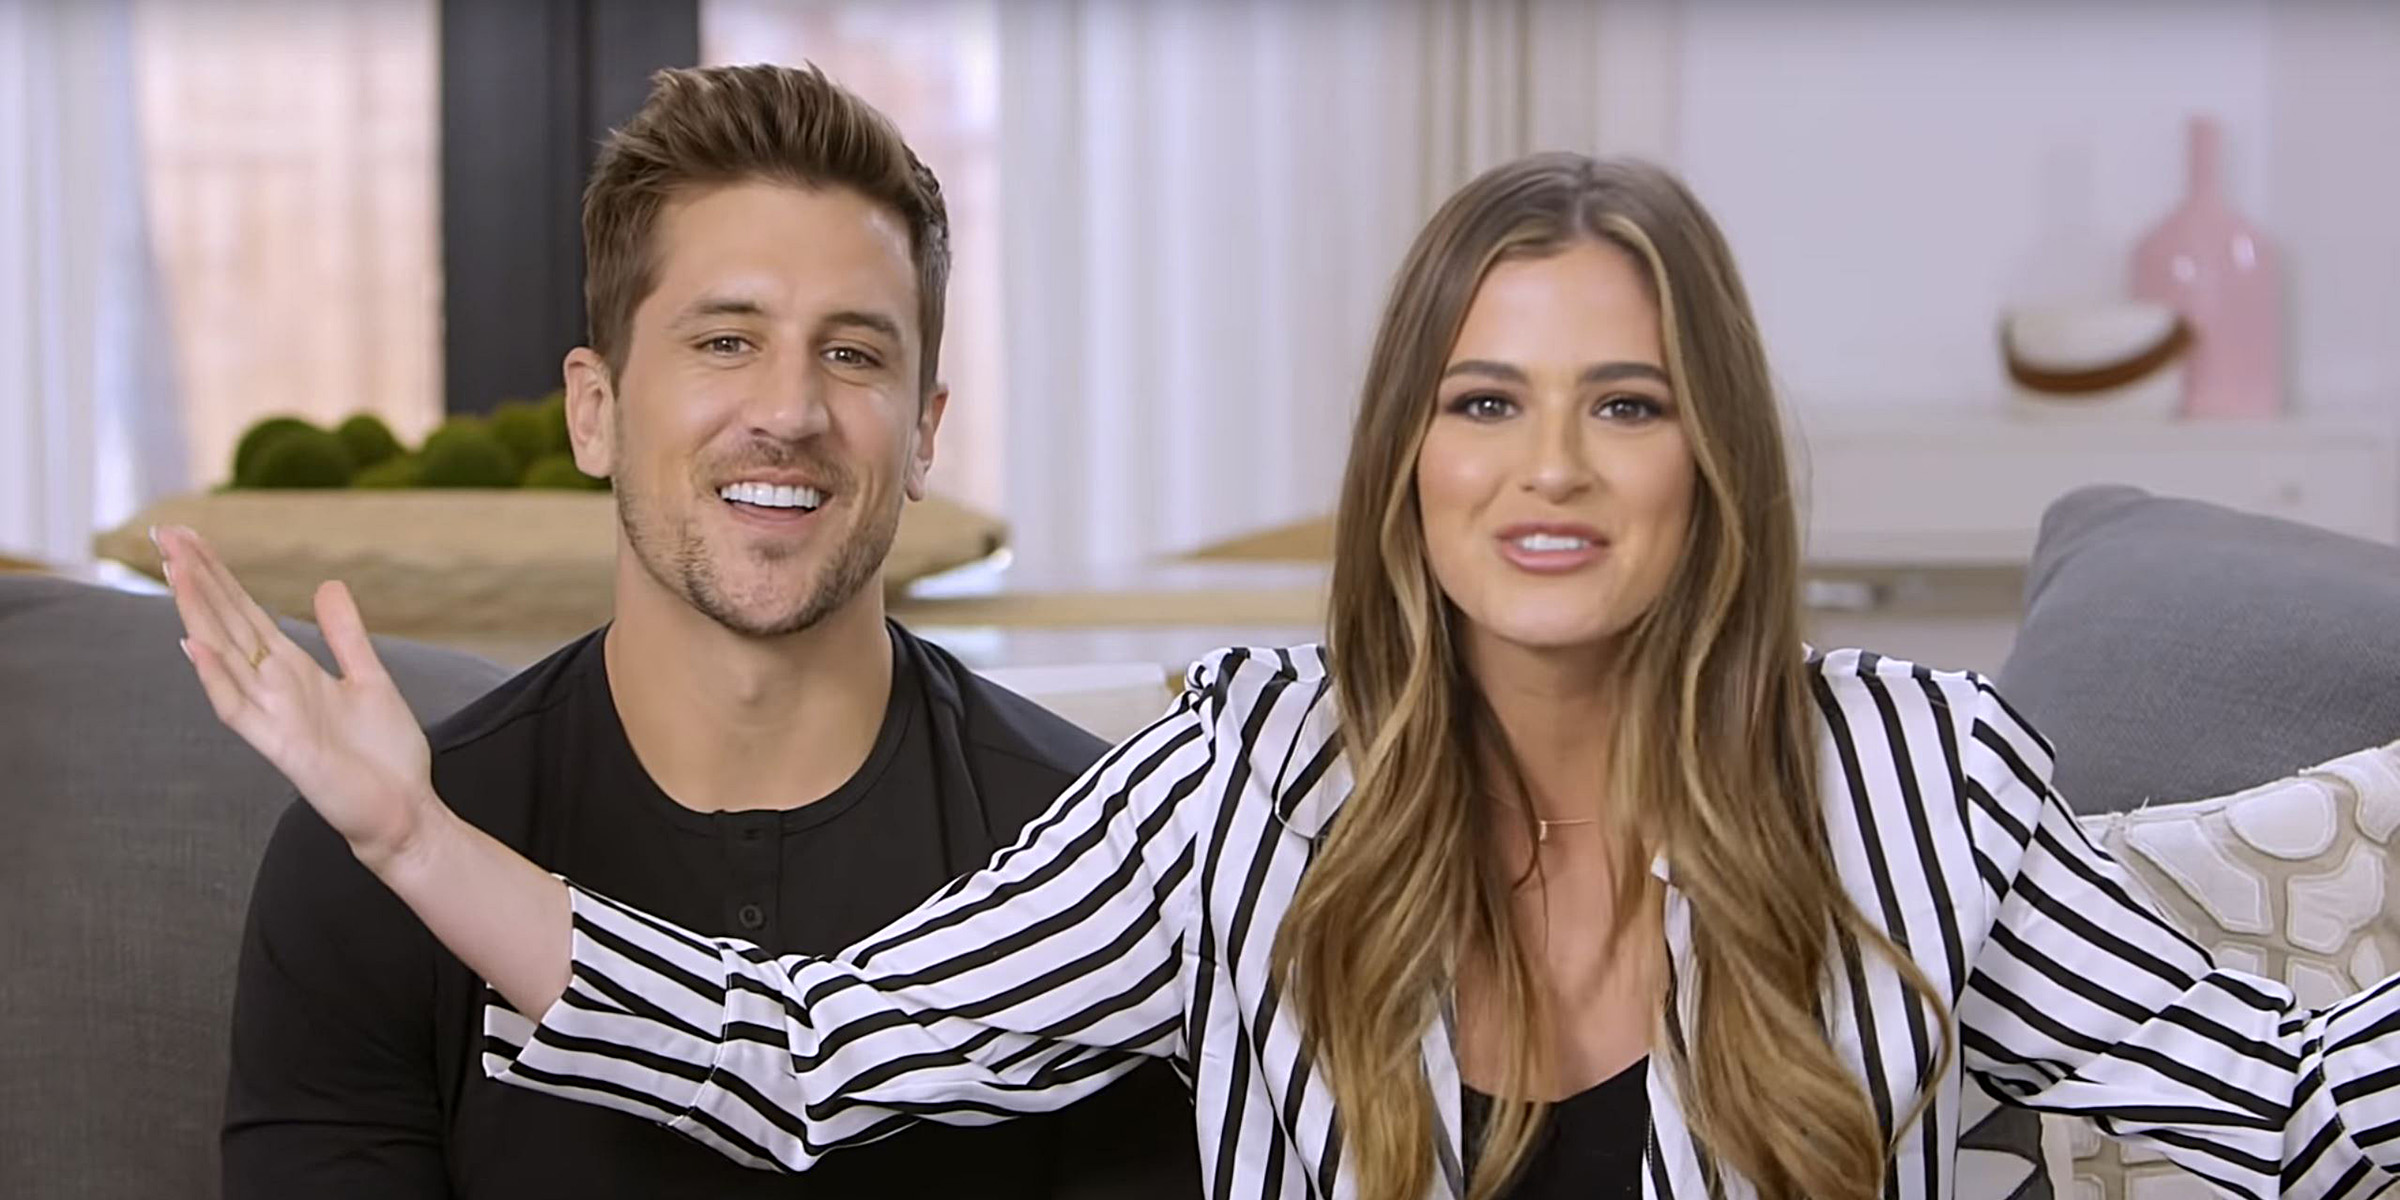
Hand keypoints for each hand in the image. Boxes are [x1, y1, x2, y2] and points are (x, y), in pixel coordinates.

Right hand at [158, 525, 437, 866]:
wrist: (404, 811)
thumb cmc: (384, 755)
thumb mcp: (369, 678)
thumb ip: (344, 635)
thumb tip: (326, 584)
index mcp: (293, 670)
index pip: (244, 612)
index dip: (217, 574)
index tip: (188, 535)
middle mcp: (275, 688)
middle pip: (226, 623)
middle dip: (197, 579)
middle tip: (163, 532)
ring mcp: (274, 717)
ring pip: (224, 656)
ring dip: (199, 614)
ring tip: (174, 570)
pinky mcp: (282, 748)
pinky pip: (239, 709)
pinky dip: (217, 678)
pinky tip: (196, 646)